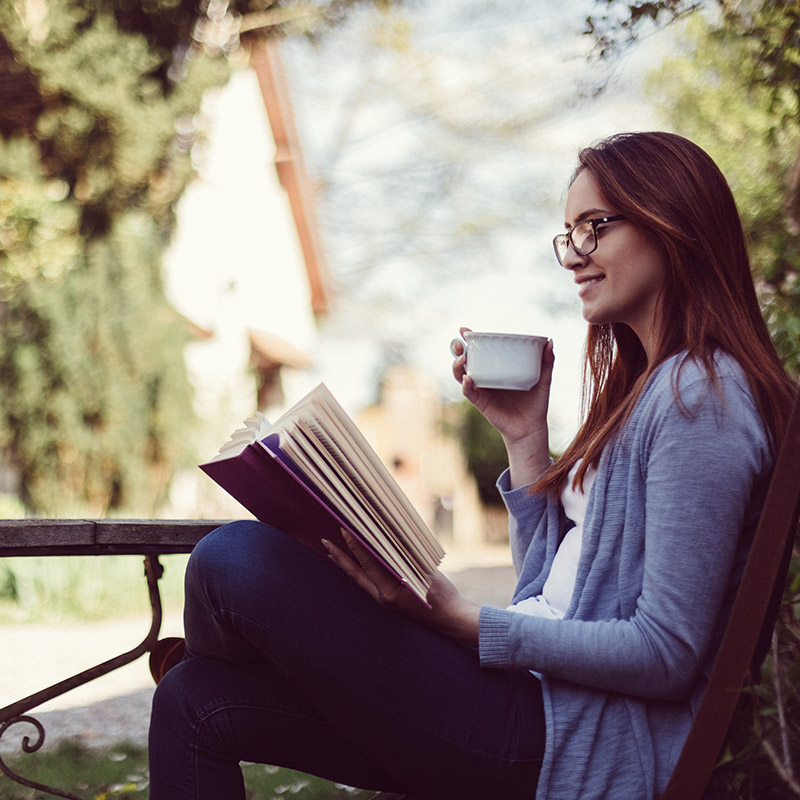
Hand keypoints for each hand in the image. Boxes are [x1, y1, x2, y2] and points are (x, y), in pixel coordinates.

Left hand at [323, 530, 479, 646]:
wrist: (450, 619)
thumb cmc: (441, 595)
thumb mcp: (424, 572)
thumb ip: (405, 558)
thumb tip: (389, 540)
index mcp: (390, 592)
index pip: (367, 564)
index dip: (355, 546)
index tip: (344, 530)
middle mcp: (382, 598)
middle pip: (355, 574)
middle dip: (339, 557)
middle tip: (325, 541)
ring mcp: (384, 601)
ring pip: (359, 580)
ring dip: (345, 565)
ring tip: (332, 552)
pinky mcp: (388, 600)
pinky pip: (368, 583)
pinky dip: (358, 571)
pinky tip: (355, 564)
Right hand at [452, 327, 554, 485]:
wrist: (532, 426)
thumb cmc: (535, 402)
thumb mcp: (543, 379)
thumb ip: (546, 361)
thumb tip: (549, 341)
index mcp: (496, 368)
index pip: (480, 351)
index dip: (470, 340)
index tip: (464, 330)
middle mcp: (485, 377)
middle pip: (465, 360)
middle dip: (458, 349)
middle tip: (459, 343)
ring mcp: (481, 390)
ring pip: (462, 375)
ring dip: (458, 366)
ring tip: (462, 359)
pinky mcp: (481, 403)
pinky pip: (470, 393)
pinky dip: (467, 385)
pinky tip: (469, 379)